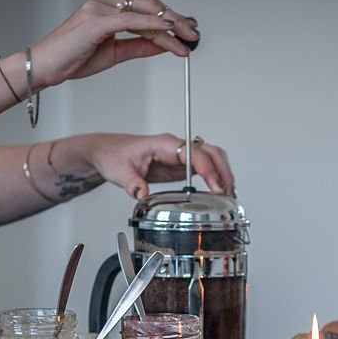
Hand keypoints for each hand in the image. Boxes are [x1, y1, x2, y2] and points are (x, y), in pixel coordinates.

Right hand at [31, 0, 199, 87]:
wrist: (47, 67)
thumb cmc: (74, 58)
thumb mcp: (116, 53)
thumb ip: (140, 46)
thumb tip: (164, 44)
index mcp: (109, 5)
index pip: (147, 8)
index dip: (171, 19)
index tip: (188, 30)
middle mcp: (105, 0)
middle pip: (149, 6)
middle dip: (176, 21)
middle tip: (194, 34)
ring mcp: (100, 7)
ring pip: (144, 13)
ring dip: (170, 26)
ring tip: (187, 39)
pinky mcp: (97, 20)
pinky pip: (132, 22)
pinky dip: (153, 28)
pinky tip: (168, 34)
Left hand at [81, 133, 234, 198]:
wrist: (108, 153)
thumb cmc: (114, 156)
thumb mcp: (119, 171)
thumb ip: (132, 183)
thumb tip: (142, 193)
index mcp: (164, 144)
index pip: (194, 153)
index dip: (209, 170)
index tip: (217, 187)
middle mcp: (176, 147)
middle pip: (211, 152)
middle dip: (223, 171)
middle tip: (229, 193)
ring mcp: (180, 155)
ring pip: (212, 158)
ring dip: (223, 173)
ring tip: (229, 194)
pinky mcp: (180, 164)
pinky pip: (204, 167)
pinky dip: (216, 177)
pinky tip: (219, 192)